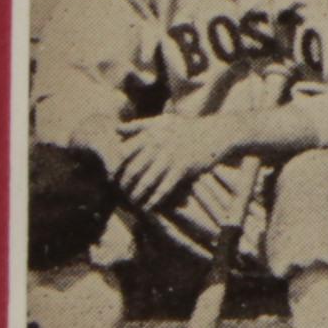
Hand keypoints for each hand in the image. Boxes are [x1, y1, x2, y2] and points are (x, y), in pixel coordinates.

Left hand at [105, 118, 229, 211]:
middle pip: (133, 170)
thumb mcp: (163, 121)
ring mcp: (171, 157)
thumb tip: (116, 129)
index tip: (111, 177)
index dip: (115, 167)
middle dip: (123, 185)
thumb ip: (139, 125)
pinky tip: (148, 207)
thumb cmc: (186, 128)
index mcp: (151, 134)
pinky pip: (164, 188)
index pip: (124, 153)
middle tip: (118, 194)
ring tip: (131, 203)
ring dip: (137, 195)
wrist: (215, 133)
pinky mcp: (183, 168)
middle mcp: (159, 145)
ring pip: (147, 181)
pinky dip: (154, 199)